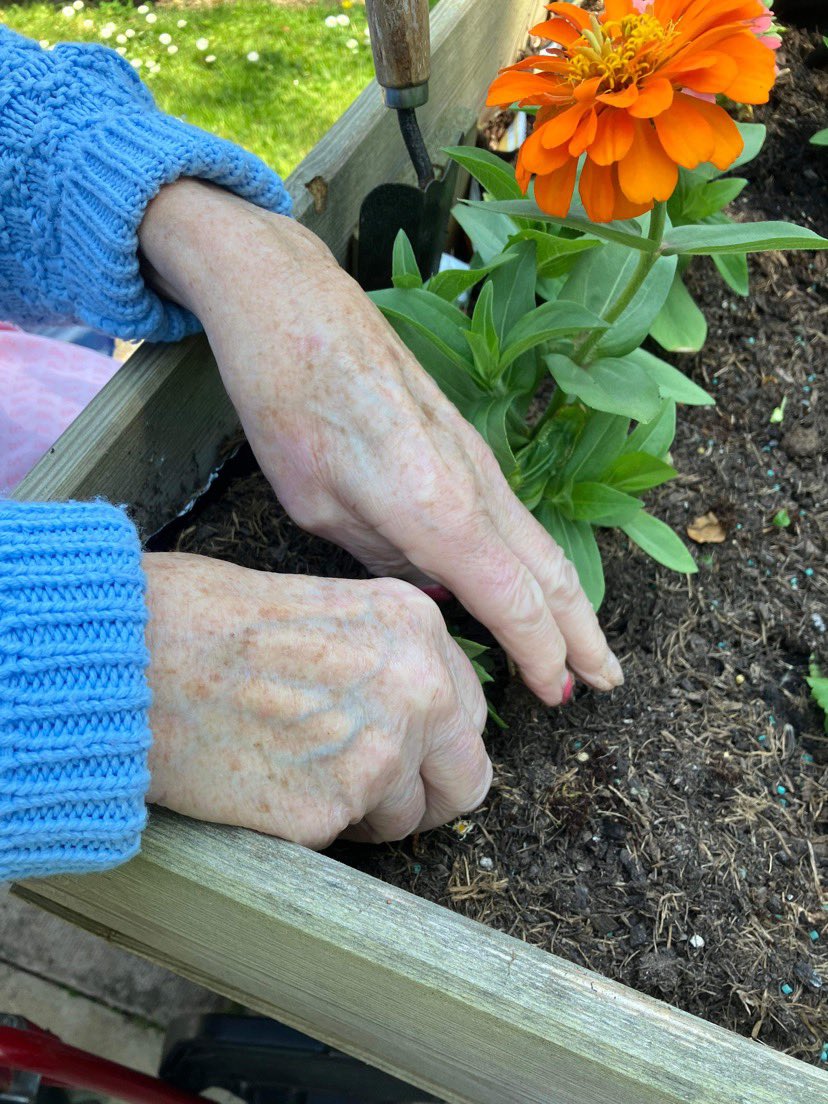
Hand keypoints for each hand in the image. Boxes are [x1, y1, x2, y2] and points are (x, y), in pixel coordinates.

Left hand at [140, 181, 622, 706]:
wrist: (294, 307)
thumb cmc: (291, 406)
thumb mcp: (319, 508)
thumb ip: (385, 556)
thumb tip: (433, 591)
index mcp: (436, 511)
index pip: (513, 602)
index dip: (542, 655)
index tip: (560, 696)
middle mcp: (474, 485)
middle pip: (551, 573)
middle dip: (584, 634)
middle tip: (609, 681)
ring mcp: (475, 458)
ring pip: (539, 542)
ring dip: (570, 598)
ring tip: (586, 642)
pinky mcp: (463, 441)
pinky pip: (514, 516)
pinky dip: (536, 561)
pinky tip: (529, 582)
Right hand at [143, 553, 490, 846]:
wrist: (134, 655)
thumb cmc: (204, 615)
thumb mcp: (325, 604)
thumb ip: (382, 654)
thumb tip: (404, 700)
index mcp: (418, 627)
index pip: (468, 713)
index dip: (436, 740)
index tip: (411, 751)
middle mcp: (417, 690)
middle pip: (464, 779)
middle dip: (425, 792)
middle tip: (378, 793)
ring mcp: (378, 755)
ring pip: (404, 820)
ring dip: (364, 814)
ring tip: (300, 776)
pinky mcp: (328, 812)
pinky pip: (340, 839)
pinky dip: (308, 825)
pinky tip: (265, 785)